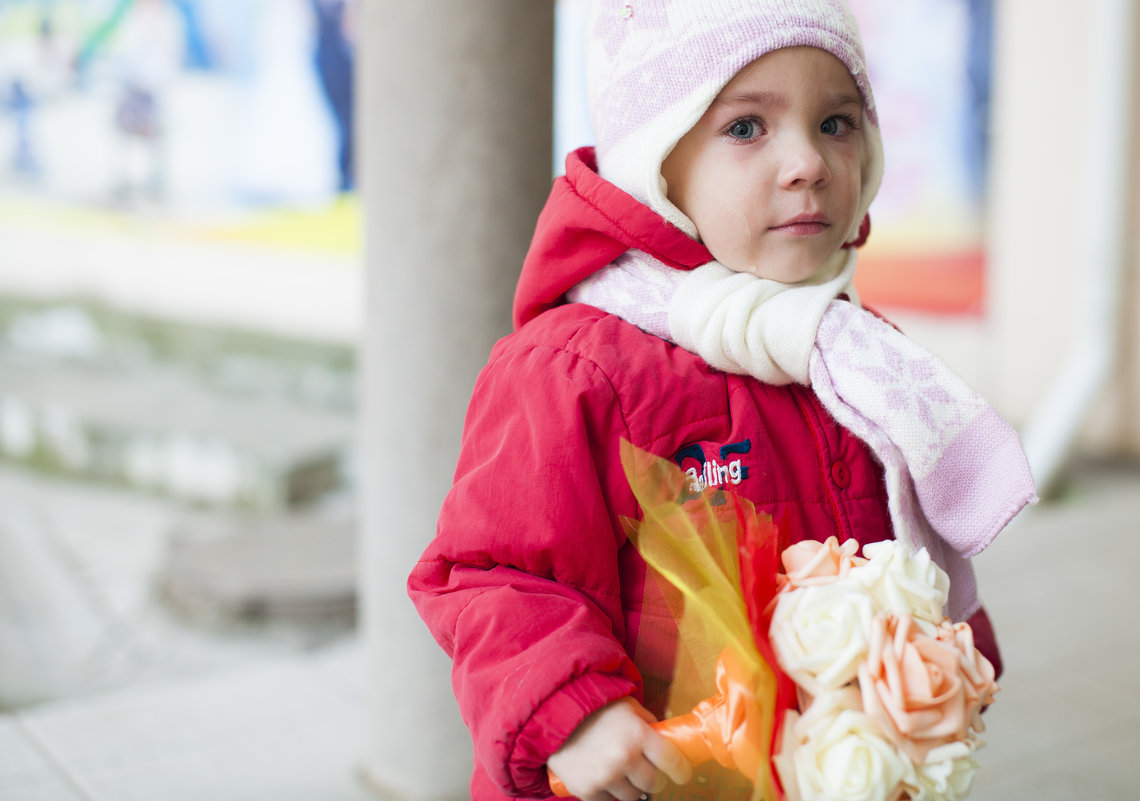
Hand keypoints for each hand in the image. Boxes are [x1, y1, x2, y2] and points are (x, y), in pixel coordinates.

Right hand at [546, 697, 691, 800]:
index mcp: (639, 735)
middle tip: (645, 771)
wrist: (553, 715)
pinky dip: (608, 792)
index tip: (682, 775)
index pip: (672, 762)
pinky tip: (602, 776)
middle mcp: (624, 758)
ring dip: (630, 787)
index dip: (681, 771)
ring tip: (619, 771)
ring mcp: (605, 777)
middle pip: (653, 784)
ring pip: (632, 796)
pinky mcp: (587, 790)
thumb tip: (667, 742)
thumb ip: (648, 724)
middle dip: (652, 778)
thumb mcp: (628, 707)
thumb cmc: (594, 709)